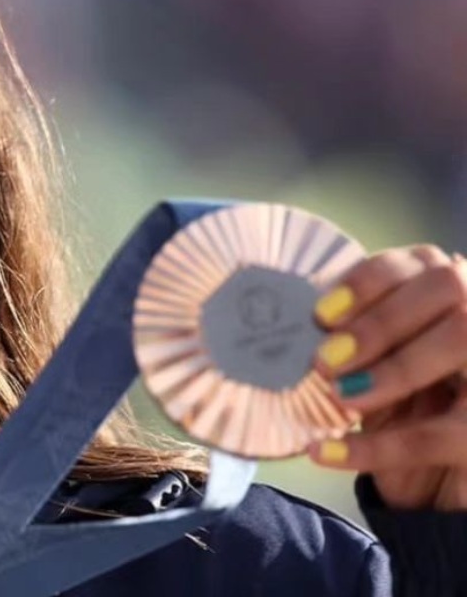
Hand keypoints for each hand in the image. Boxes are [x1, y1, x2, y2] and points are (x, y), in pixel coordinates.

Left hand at [307, 245, 466, 510]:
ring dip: (393, 368)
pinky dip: (374, 446)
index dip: (371, 281)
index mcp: (456, 295)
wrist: (436, 486)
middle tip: (325, 360)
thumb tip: (298, 326)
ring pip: (461, 342)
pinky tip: (324, 451)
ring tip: (339, 396)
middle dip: (381, 321)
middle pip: (450, 288)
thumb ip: (354, 337)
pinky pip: (436, 436)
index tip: (320, 315)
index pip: (423, 262)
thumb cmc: (403, 408)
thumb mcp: (378, 367)